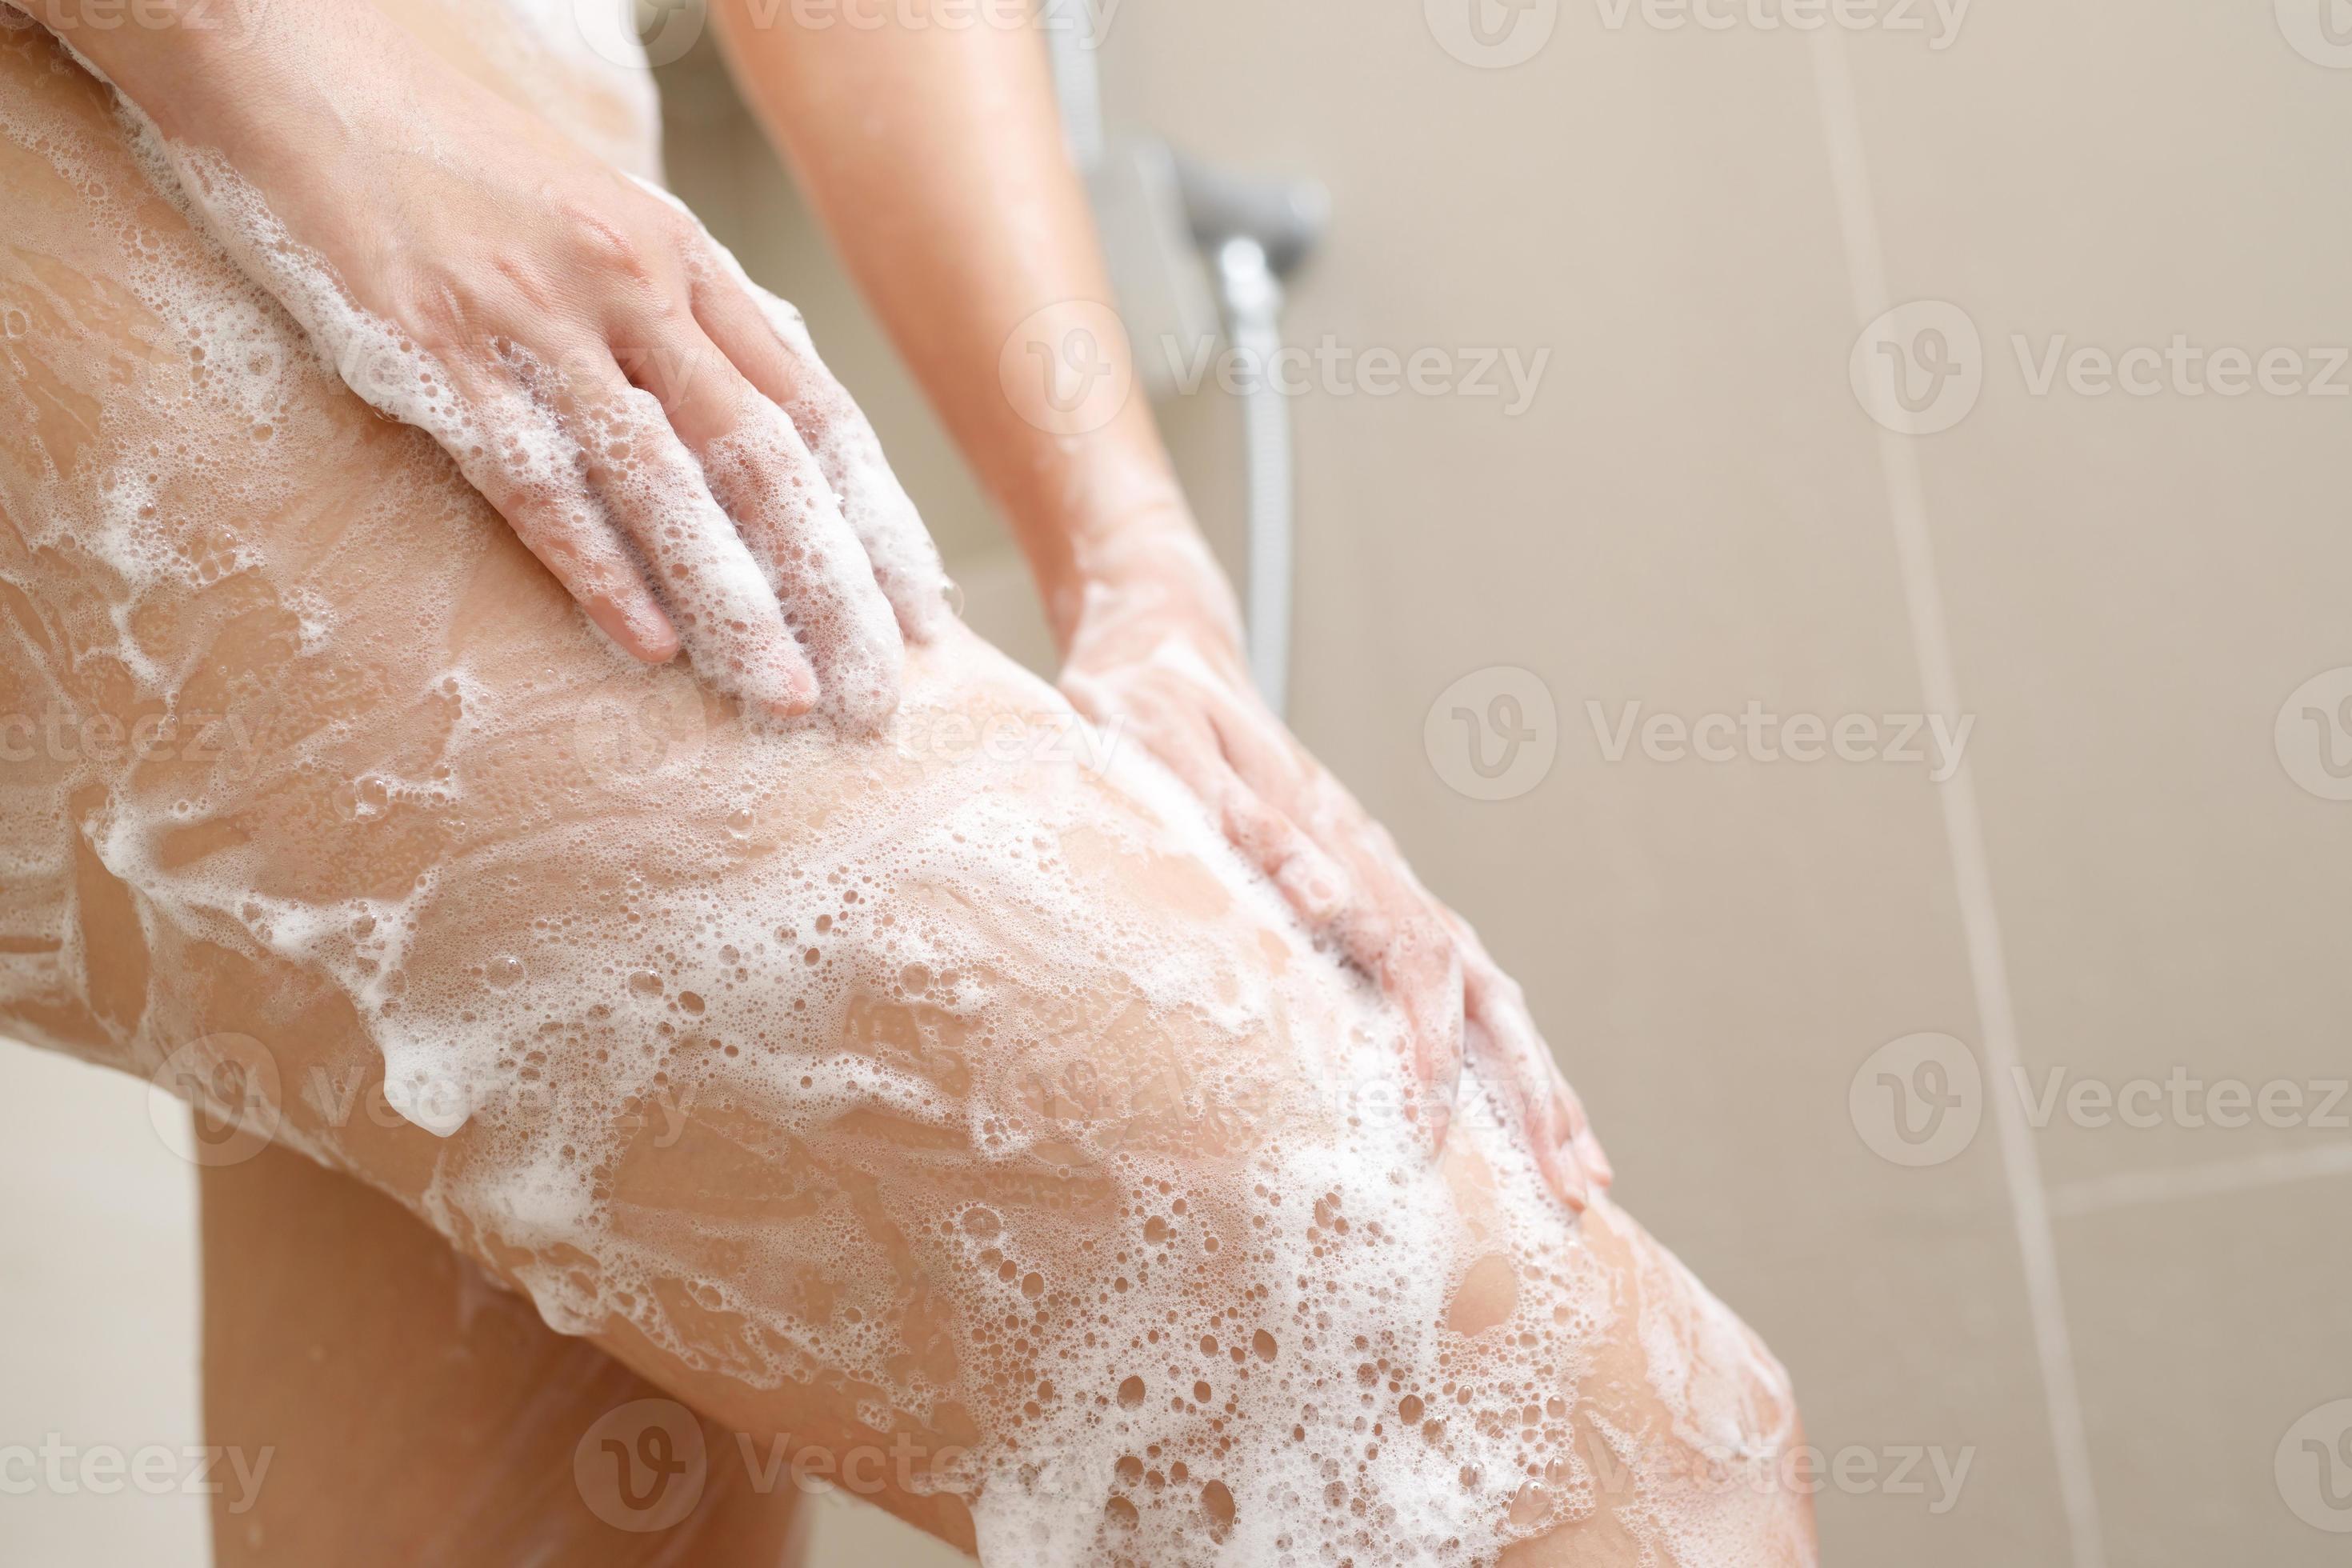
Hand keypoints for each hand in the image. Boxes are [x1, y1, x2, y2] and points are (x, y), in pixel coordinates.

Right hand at [85, 0, 944, 726]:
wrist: (302, 76)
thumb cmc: (466, 166)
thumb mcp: (610, 223)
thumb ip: (694, 318)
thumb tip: (789, 412)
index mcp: (686, 258)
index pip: (816, 410)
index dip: (878, 522)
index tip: (923, 616)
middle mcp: (631, 286)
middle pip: (766, 461)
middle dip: (833, 588)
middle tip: (876, 691)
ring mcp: (535, 318)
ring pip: (665, 483)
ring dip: (736, 602)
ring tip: (787, 695)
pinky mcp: (435, 352)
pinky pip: (535, 481)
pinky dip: (598, 569)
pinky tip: (650, 644)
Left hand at [1056, 513, 1608, 1210]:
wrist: (1164, 644)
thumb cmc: (1147, 708)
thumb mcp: (1166, 751)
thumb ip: (1242, 823)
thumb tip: (1329, 903)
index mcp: (1337, 840)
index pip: (1414, 961)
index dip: (1429, 1052)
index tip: (1434, 1137)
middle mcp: (1379, 867)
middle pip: (1480, 990)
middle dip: (1530, 1094)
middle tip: (1571, 1192)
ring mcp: (1385, 881)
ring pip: (1486, 992)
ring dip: (1537, 1086)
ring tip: (1582, 1175)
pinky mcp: (1371, 896)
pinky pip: (1455, 985)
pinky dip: (1498, 1057)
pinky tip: (1524, 1118)